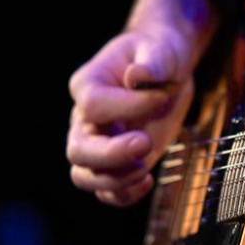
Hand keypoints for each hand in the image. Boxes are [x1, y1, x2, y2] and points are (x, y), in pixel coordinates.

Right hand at [66, 0, 216, 207]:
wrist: (166, 69)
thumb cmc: (158, 53)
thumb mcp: (160, 49)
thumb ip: (151, 62)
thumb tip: (136, 76)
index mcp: (88, 83)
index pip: (94, 105)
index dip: (127, 106)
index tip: (161, 96)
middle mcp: (84, 118)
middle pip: (78, 150)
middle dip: (110, 155)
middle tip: (146, 142)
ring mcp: (97, 143)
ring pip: (84, 176)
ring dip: (114, 181)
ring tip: (145, 170)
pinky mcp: (116, 163)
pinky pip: (107, 191)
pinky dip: (124, 195)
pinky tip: (147, 181)